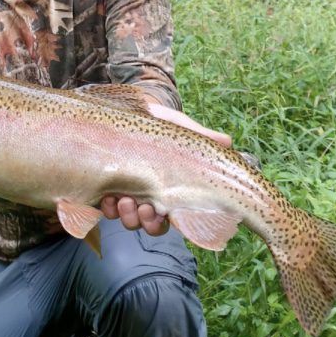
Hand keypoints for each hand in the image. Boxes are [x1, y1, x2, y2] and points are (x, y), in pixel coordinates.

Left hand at [99, 105, 232, 235]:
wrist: (131, 111)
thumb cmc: (160, 123)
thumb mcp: (181, 128)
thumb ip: (202, 137)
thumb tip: (228, 142)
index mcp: (170, 189)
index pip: (174, 218)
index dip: (169, 222)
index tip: (165, 213)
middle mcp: (149, 196)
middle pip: (150, 225)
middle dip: (147, 222)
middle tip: (145, 208)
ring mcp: (128, 193)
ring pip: (129, 220)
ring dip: (127, 216)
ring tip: (124, 200)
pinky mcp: (107, 187)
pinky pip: (106, 209)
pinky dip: (107, 207)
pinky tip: (108, 196)